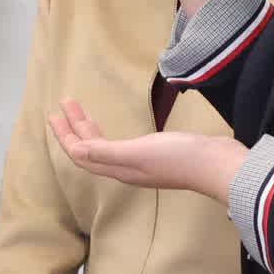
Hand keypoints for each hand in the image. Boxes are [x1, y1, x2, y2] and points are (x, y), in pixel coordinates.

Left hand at [50, 101, 249, 200]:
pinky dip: (109, 133)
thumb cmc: (179, 158)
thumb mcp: (138, 152)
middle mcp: (127, 168)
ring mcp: (142, 163)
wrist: (219, 165)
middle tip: (65, 104)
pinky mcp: (158, 155)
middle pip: (91, 149)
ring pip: (105, 147)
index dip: (65, 137)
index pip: (82, 154)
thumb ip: (106, 152)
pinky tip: (114, 126)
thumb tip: (74, 150)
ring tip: (81, 111)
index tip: (54, 114)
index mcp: (119, 168)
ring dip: (90, 129)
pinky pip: (121, 145)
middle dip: (75, 128)